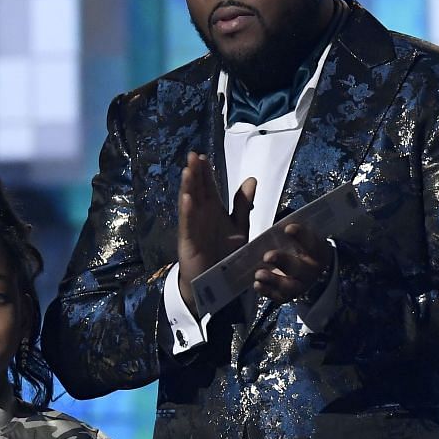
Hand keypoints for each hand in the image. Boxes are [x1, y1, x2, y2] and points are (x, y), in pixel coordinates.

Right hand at [177, 153, 254, 308]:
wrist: (214, 282)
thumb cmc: (224, 253)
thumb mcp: (239, 227)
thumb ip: (243, 205)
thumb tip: (251, 179)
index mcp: (213, 209)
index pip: (208, 187)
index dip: (206, 172)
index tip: (205, 157)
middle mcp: (201, 214)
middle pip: (197, 190)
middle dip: (196, 173)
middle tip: (194, 156)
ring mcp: (193, 226)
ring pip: (190, 203)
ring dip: (188, 187)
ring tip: (188, 171)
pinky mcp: (189, 240)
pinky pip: (188, 224)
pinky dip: (187, 211)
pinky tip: (187, 199)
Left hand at [253, 222, 331, 303]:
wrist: (311, 271)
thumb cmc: (302, 250)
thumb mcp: (301, 239)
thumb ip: (291, 231)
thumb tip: (274, 222)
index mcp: (318, 252)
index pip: (312, 243)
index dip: (302, 235)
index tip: (288, 229)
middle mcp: (311, 270)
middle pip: (300, 268)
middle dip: (283, 261)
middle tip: (268, 256)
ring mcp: (301, 285)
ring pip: (290, 286)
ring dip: (273, 280)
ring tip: (259, 274)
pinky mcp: (289, 295)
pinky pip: (279, 296)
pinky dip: (268, 291)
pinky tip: (258, 284)